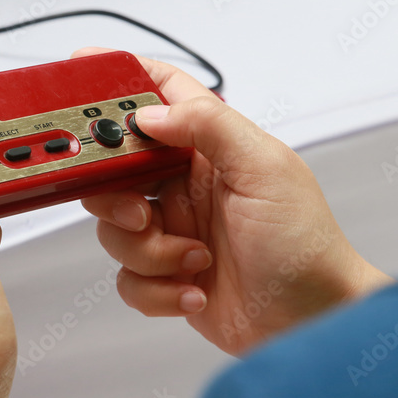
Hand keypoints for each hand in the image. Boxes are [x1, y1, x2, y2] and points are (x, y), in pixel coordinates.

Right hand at [76, 47, 392, 355]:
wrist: (314, 322)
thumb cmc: (306, 246)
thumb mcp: (265, 169)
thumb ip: (208, 126)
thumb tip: (149, 112)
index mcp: (209, 147)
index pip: (158, 94)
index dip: (119, 77)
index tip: (82, 75)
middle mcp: (184, 184)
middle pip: (115, 168)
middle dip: (114, 194)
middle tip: (139, 213)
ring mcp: (173, 229)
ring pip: (114, 228)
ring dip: (149, 252)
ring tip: (194, 258)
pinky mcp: (167, 273)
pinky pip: (127, 276)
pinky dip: (156, 288)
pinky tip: (195, 288)